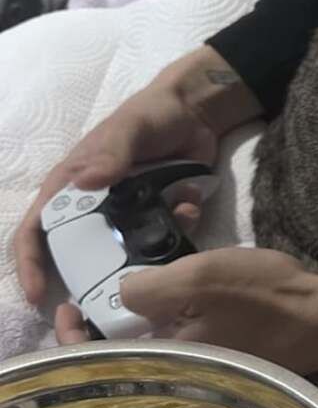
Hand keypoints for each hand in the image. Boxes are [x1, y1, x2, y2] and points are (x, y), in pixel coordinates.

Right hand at [15, 46, 260, 306]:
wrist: (197, 112)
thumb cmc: (151, 113)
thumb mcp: (129, 128)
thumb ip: (111, 153)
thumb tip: (86, 182)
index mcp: (72, 185)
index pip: (37, 228)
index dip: (31, 263)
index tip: (36, 295)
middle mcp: (95, 206)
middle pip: (82, 254)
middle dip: (101, 271)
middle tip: (124, 283)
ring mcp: (129, 214)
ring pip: (130, 251)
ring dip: (153, 243)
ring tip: (178, 213)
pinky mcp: (159, 216)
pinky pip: (167, 238)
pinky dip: (181, 225)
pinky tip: (192, 201)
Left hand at [56, 249, 317, 375]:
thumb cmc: (266, 297)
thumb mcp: (200, 278)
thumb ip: (147, 287)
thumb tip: (121, 293)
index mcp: (164, 356)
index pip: (100, 358)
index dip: (74, 333)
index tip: (69, 304)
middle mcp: (177, 364)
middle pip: (124, 337)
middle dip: (116, 295)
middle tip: (121, 258)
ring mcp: (200, 353)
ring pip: (154, 323)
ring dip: (151, 286)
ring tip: (162, 242)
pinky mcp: (220, 340)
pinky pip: (181, 319)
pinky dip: (178, 292)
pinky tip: (189, 259)